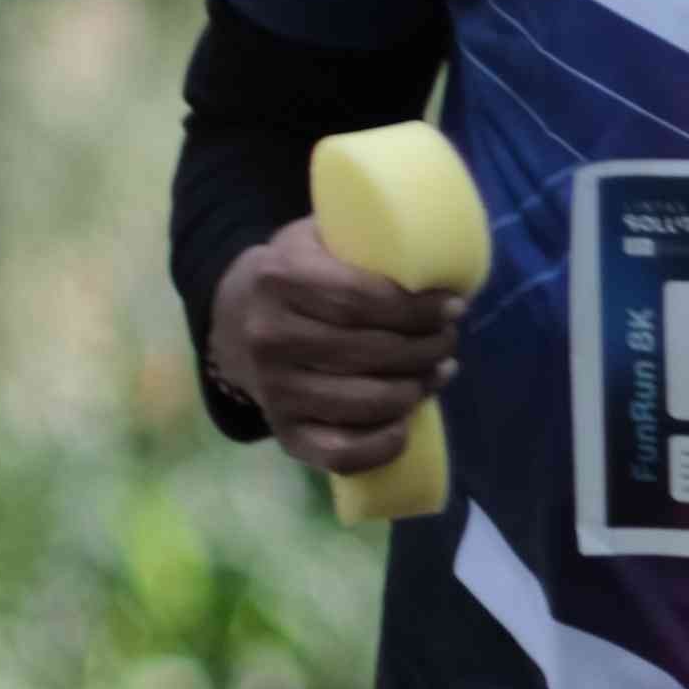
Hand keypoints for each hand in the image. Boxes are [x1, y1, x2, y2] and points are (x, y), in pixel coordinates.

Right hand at [208, 220, 465, 477]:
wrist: (235, 318)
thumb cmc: (296, 272)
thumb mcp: (318, 236)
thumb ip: (364, 235)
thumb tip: (443, 254)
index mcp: (280, 278)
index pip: (362, 300)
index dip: (417, 309)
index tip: (453, 307)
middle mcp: (270, 336)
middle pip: (370, 352)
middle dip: (425, 348)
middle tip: (448, 339)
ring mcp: (273, 389)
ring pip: (362, 402)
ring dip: (415, 390)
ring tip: (437, 370)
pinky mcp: (281, 430)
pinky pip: (337, 452)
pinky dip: (381, 446)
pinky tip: (407, 425)